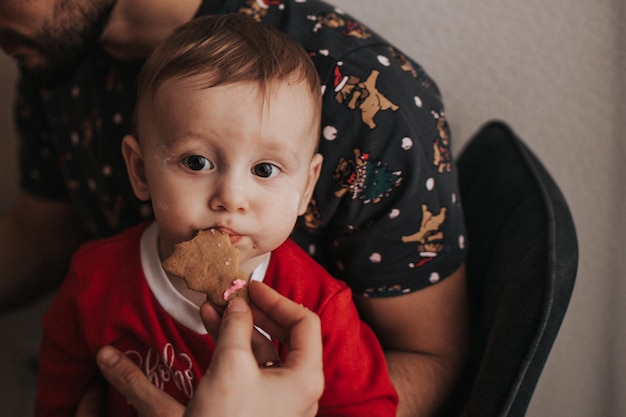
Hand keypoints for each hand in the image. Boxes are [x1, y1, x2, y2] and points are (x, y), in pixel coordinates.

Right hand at [186, 281, 323, 416]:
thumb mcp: (232, 365)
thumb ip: (237, 325)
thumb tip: (237, 301)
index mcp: (306, 376)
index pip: (304, 322)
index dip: (277, 299)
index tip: (252, 286)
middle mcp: (298, 387)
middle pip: (285, 335)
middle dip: (255, 312)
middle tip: (234, 294)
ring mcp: (279, 398)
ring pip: (263, 350)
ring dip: (238, 326)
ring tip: (212, 306)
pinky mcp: (259, 405)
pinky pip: (251, 367)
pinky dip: (233, 347)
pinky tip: (212, 328)